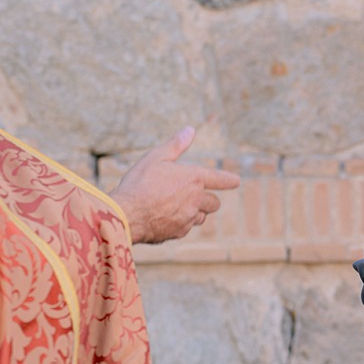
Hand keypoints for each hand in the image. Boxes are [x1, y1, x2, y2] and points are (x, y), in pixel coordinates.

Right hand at [110, 127, 239, 243]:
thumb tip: (190, 130)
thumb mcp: (156, 157)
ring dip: (196, 212)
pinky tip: (165, 217)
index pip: (220, 179)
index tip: (236, 181)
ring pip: (201, 217)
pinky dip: (181, 222)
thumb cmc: (139, 182)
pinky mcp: (179, 232)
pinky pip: (186, 227)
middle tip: (194, 195)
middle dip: (209, 199)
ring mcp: (188, 218)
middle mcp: (196, 199)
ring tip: (176, 205)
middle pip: (214, 203)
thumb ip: (176, 145)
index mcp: (194, 178)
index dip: (229, 180)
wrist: (127, 214)